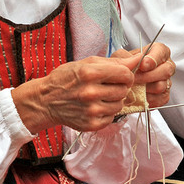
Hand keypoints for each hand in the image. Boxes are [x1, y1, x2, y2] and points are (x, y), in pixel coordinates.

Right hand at [12, 46, 173, 133]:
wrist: (46, 101)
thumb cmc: (67, 79)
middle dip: (119, 87)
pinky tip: (95, 107)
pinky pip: (112, 117)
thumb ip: (114, 62)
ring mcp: (91, 111)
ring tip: (100, 96)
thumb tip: (138, 59)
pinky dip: (107, 112)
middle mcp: (90, 92)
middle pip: (124, 90)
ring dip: (114, 100)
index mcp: (90, 73)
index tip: (120, 75)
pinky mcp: (91, 124)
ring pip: (120, 104)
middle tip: (107, 86)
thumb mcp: (87, 63)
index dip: (126, 74)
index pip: (125, 74)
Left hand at [112, 42, 174, 109]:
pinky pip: (159, 99)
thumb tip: (132, 61)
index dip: (153, 59)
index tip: (142, 65)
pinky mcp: (164, 95)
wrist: (126, 80)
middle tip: (134, 79)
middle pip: (165, 71)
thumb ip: (125, 56)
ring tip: (133, 88)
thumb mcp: (122, 56)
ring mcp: (167, 81)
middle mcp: (166, 65)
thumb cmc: (127, 65)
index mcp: (160, 51)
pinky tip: (138, 96)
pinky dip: (147, 99)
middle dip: (147, 76)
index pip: (162, 52)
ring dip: (145, 88)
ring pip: (161, 86)